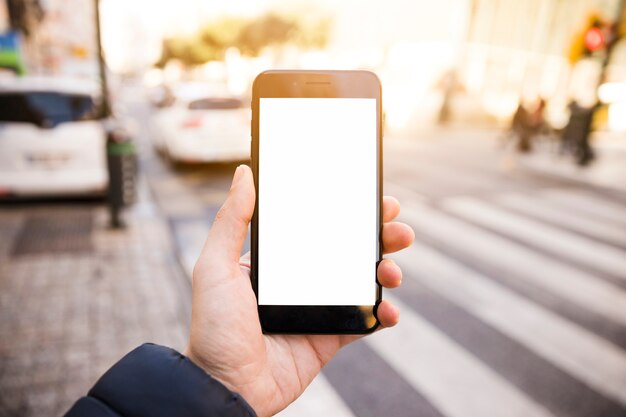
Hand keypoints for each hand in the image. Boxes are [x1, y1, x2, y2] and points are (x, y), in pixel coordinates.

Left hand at [185, 165, 413, 416]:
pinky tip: (388, 309)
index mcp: (277, 261)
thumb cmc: (213, 327)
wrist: (226, 387)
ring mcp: (318, 309)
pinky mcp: (330, 337)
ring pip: (363, 282)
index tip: (372, 198)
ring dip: (387, 271)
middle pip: (349, 251)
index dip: (348, 212)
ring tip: (392, 270)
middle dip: (379, 236)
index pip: (318, 228)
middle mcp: (301, 281)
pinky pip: (365, 321)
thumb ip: (231, 220)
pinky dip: (384, 314)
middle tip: (398, 228)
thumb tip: (245, 173)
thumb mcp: (215, 266)